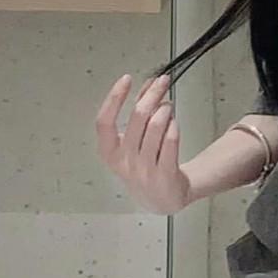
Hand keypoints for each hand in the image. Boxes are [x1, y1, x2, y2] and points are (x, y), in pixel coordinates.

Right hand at [96, 71, 191, 214]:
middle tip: (163, 81)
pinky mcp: (166, 174)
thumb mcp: (134, 141)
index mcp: (109, 153)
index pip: (104, 122)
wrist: (162, 199)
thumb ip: (139, 112)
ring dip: (165, 109)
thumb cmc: (145, 164)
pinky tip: (173, 123)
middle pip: (137, 117)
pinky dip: (173, 126)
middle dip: (152, 93)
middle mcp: (125, 162)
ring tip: (168, 105)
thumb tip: (148, 83)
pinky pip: (170, 141)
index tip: (126, 78)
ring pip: (156, 126)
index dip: (114, 98)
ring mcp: (145, 170)